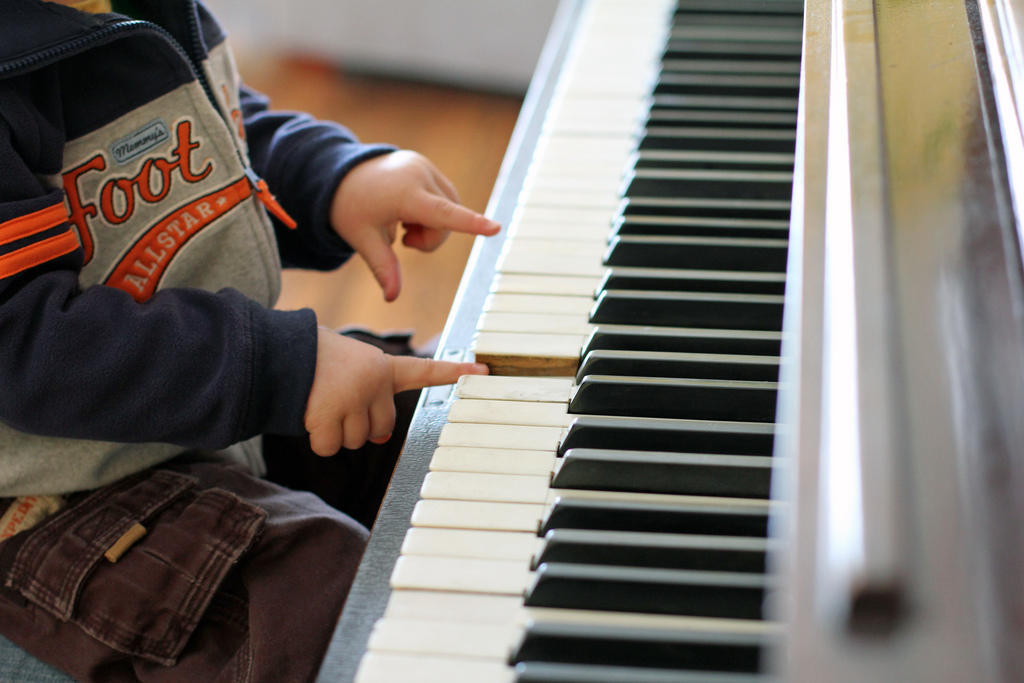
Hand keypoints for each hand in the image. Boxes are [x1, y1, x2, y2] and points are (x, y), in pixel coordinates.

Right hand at [304, 327, 488, 455]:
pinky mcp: (329, 414)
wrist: (276, 353)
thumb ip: (371, 395)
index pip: (423, 370)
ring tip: (319, 402)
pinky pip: (329, 447)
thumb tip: (378, 437)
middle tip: (336, 403)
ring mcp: (353, 398)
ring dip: (335, 432)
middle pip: (382, 428)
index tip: (483, 371)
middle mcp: (373, 381)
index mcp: (380, 366)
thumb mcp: (348, 367)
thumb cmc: (311, 360)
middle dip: (359, 426)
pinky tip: (308, 415)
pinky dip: (317, 439)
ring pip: (355, 441)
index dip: (453, 373)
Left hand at [329, 150, 500, 300]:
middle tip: (403, 239)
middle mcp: (419, 175)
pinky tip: (408, 208)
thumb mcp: (362, 239)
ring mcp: (426, 168)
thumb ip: (384, 268)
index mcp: (403, 194)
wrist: (341, 174)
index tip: (496, 228)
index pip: (442, 214)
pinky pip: (445, 198)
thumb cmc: (350, 208)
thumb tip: (392, 298)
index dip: (470, 224)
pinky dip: (432, 211)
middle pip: (446, 223)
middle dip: (429, 238)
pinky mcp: (428, 167)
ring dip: (432, 225)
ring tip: (404, 221)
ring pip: (450, 211)